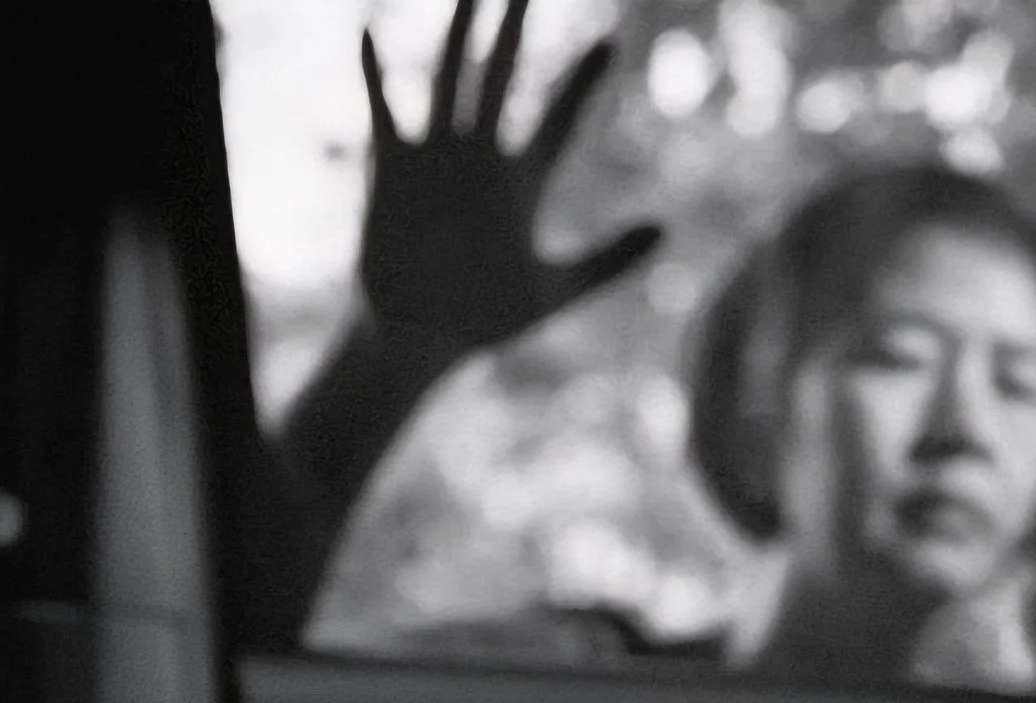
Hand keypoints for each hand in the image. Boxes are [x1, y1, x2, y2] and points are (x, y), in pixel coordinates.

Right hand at [357, 0, 660, 355]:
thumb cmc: (487, 318)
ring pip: (450, 77)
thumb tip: (667, 229)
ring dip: (459, 31)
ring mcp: (437, 158)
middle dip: (515, 27)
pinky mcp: (395, 172)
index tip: (611, 42)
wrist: (422, 339)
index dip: (584, 82)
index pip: (561, 119)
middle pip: (502, 75)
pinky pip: (384, 112)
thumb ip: (611, 259)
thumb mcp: (558, 289)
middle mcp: (481, 157)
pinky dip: (374, 74)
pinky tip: (368, 30)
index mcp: (523, 181)